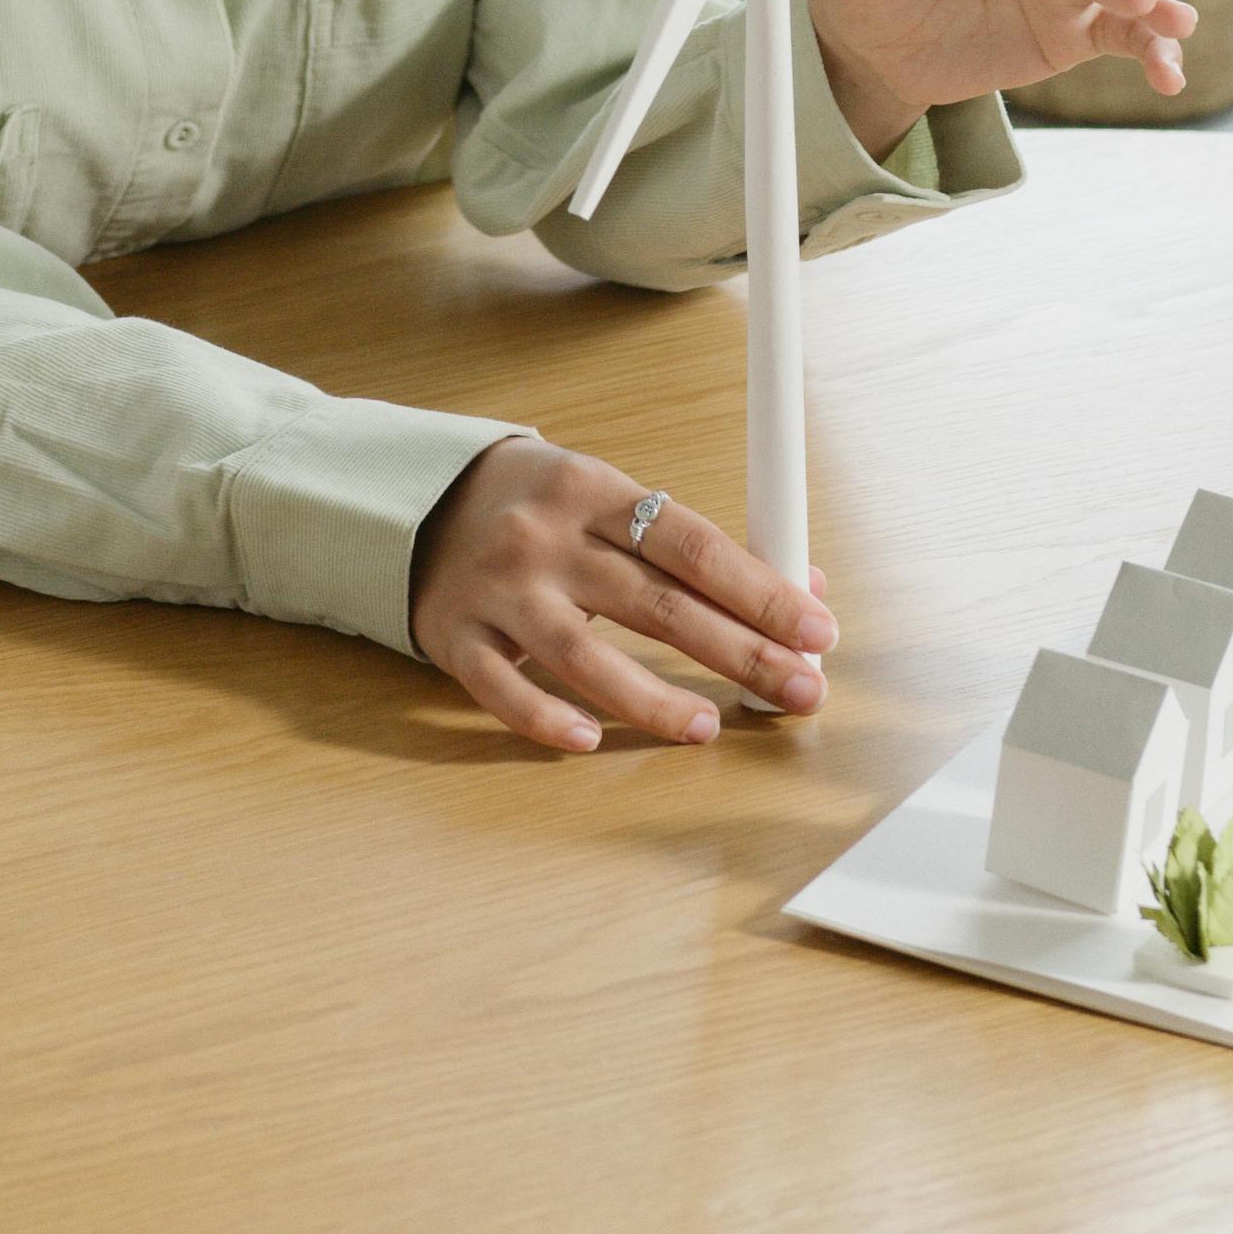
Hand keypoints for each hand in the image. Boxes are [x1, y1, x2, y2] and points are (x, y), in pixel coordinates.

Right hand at [409, 436, 837, 748]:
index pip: (694, 545)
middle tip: (800, 688)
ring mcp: (500, 590)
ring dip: (651, 695)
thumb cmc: (537, 506)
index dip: (761, 590)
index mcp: (596, 491)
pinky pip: (501, 688)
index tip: (816, 629)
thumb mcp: (610, 498)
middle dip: (739, 649)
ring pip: (581, 651)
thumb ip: (692, 545)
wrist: (416, 500)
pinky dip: (544, 718)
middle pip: (655, 601)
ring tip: (707, 726)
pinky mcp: (455, 638)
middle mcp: (549, 539)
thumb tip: (798, 588)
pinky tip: (589, 741)